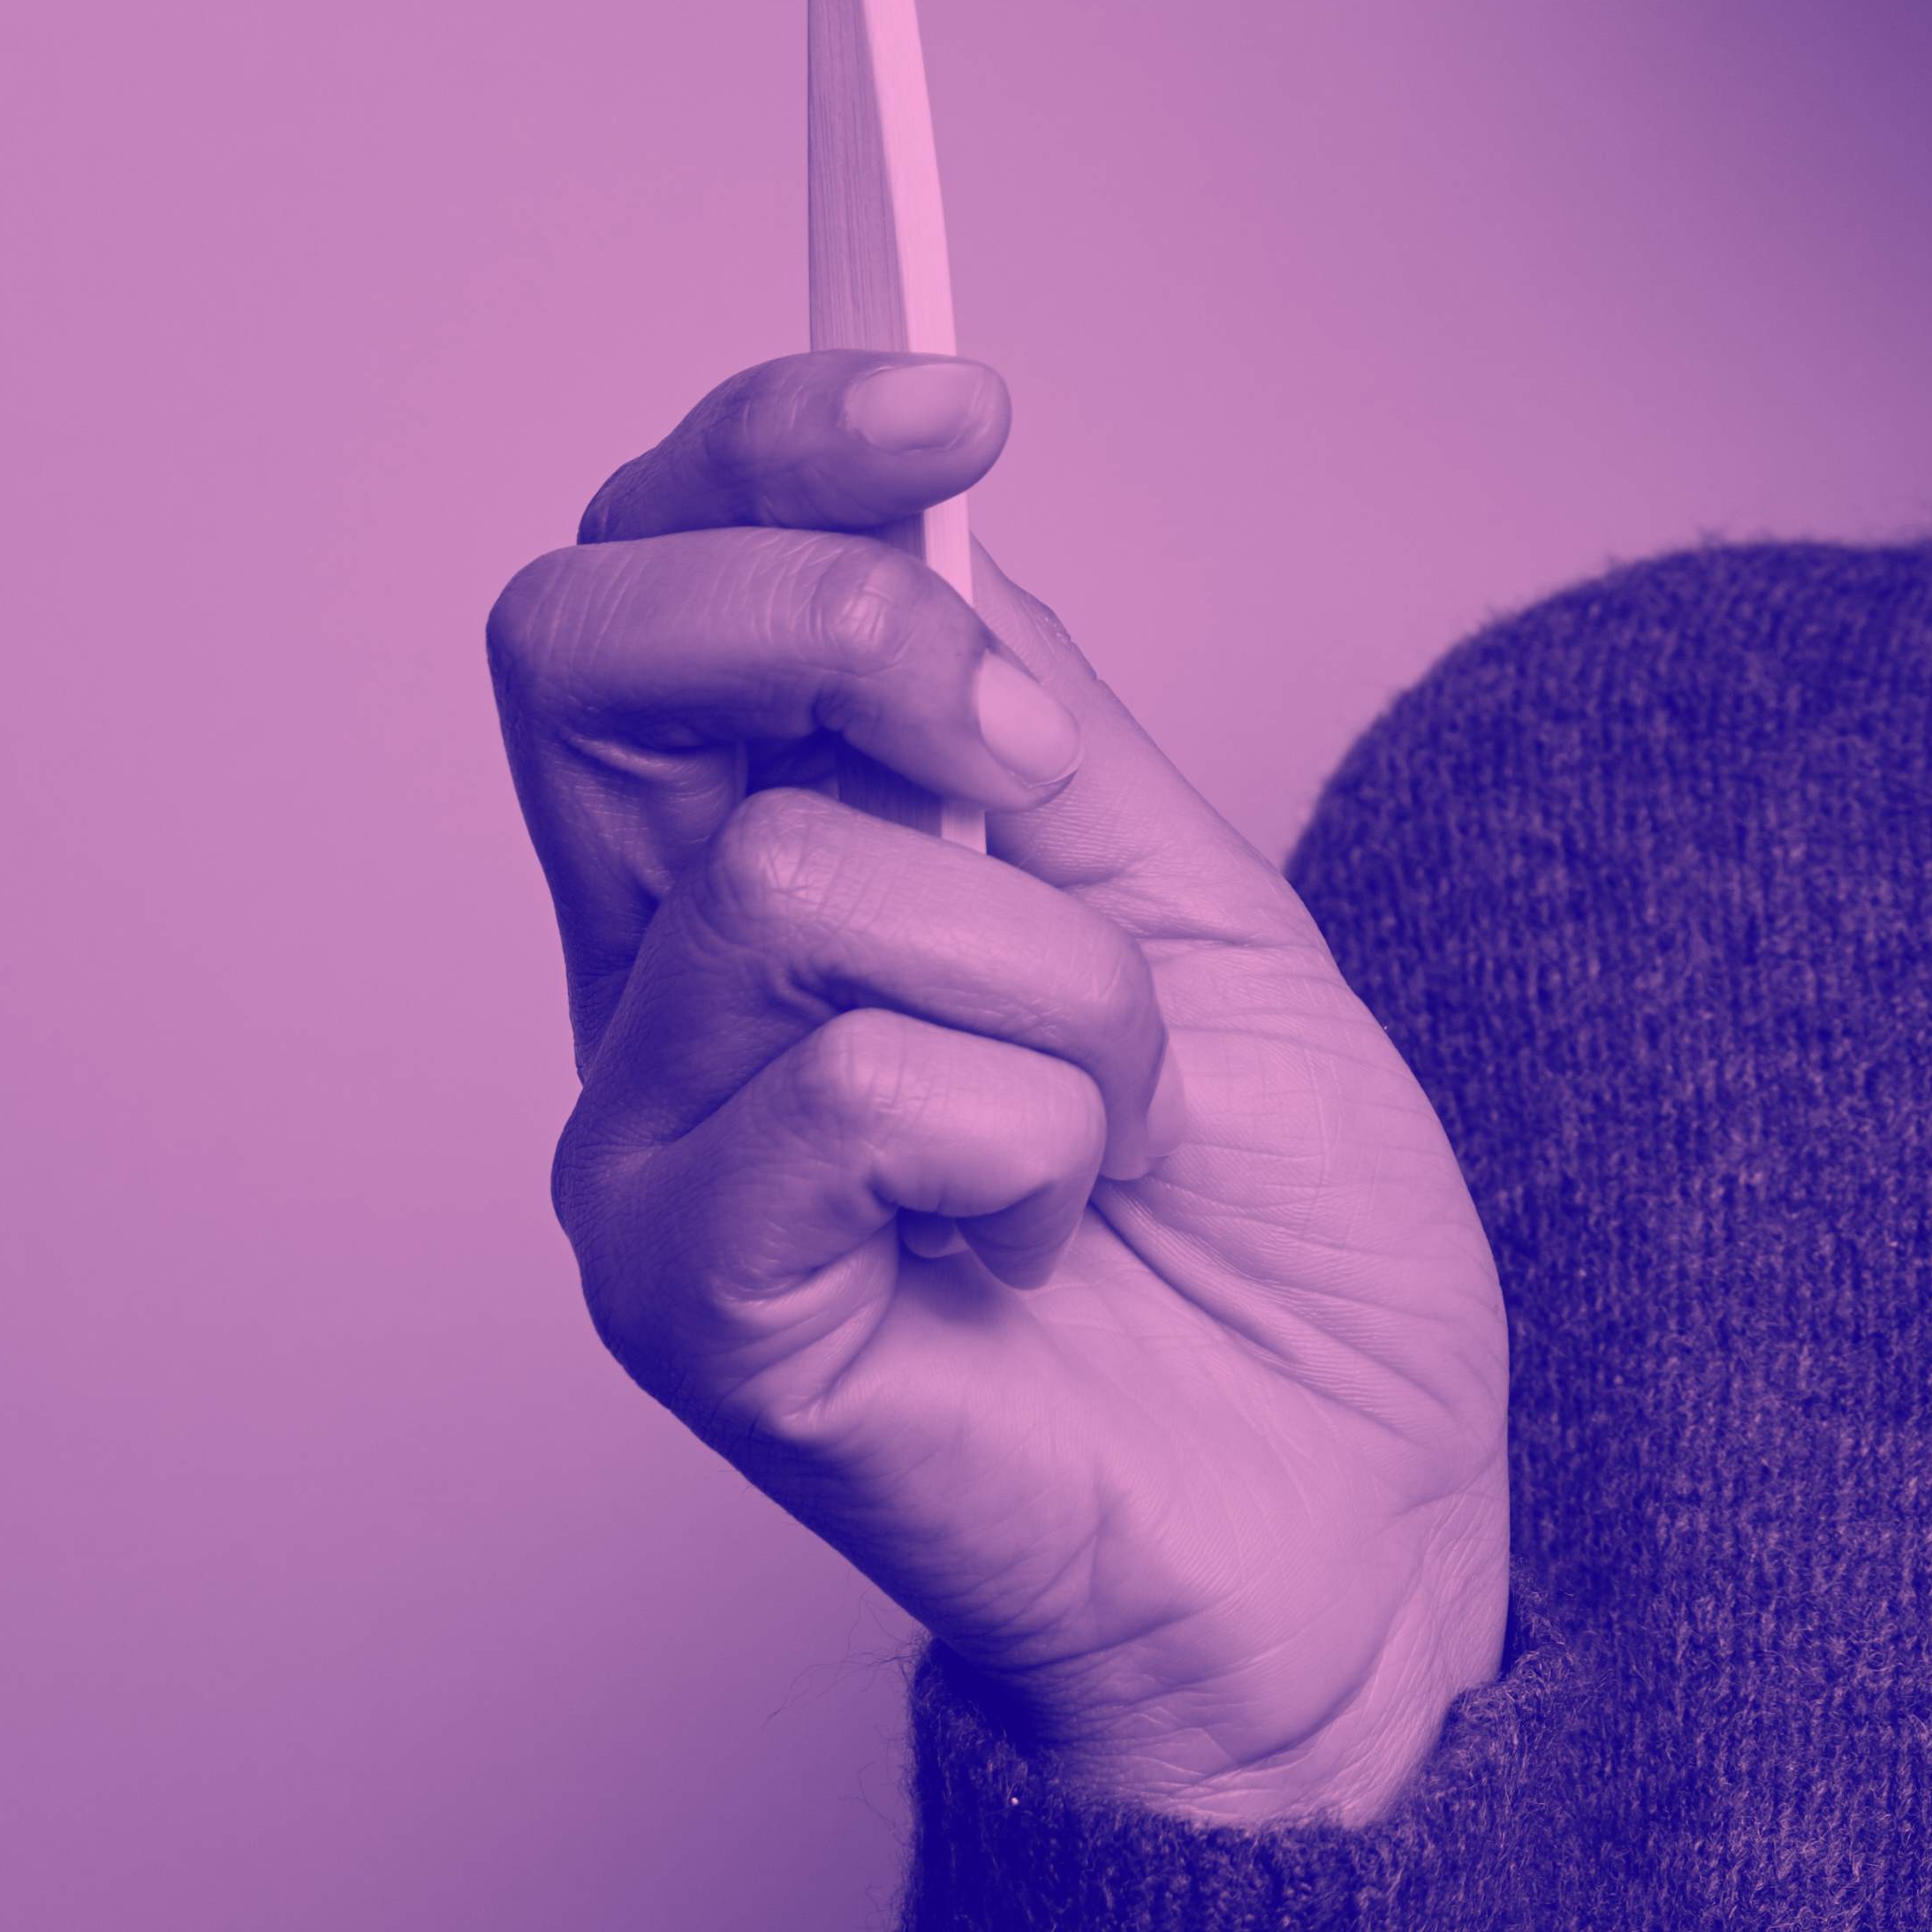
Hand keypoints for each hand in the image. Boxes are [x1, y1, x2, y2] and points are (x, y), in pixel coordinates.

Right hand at [490, 356, 1511, 1828]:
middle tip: (1030, 771)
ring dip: (1053, 979)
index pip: (651, 571)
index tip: (957, 402)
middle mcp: (657, 987)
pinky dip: (1023, 1132)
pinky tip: (1046, 1232)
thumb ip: (1034, 728)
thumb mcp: (1193, 904)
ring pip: (795, 872)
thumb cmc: (1272, 1248)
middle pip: (580, 645)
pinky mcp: (695, 1306)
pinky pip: (841, 1086)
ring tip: (1112, 1127)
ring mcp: (649, 1148)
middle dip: (842, 626)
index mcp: (764, 862)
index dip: (770, 444)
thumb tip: (931, 531)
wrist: (1352, 1529)